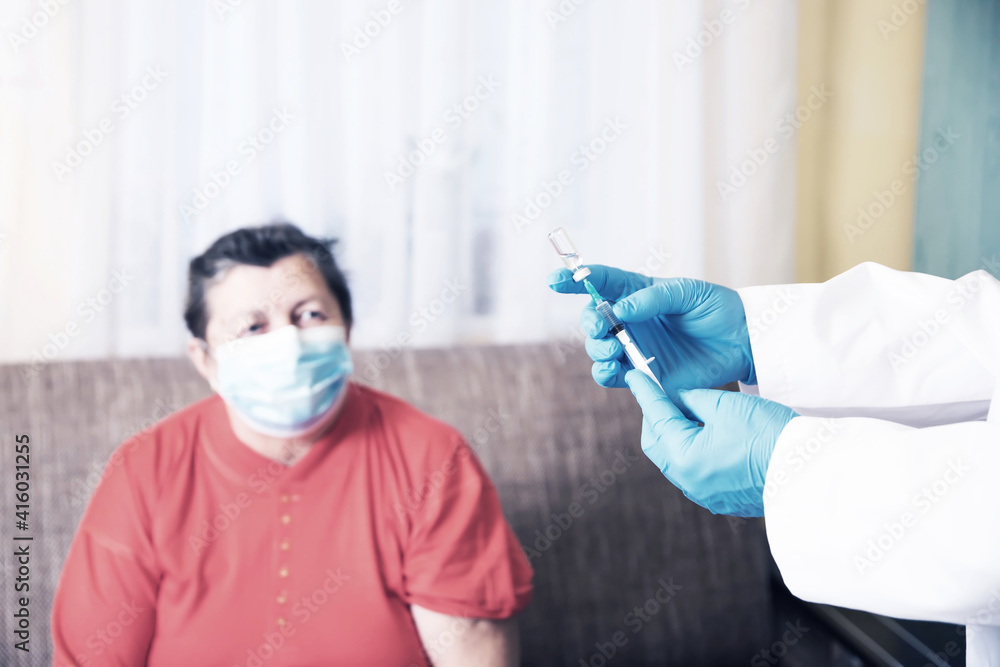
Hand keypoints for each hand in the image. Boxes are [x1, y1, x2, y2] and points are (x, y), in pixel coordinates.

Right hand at [547, 265, 755, 395]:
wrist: (741, 343)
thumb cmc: (717, 309)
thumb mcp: (687, 292)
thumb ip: (652, 299)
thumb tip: (620, 309)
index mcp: (637, 293)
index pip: (599, 283)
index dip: (574, 280)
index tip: (555, 280)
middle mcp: (630, 320)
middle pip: (593, 319)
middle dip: (589, 322)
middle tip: (602, 327)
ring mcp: (634, 348)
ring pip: (597, 348)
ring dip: (596, 349)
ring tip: (613, 349)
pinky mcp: (642, 374)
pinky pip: (611, 376)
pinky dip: (604, 373)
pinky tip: (614, 368)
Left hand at [625, 370, 797, 516]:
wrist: (810, 470)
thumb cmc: (769, 434)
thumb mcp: (725, 406)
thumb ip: (693, 399)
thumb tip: (680, 399)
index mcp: (683, 458)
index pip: (656, 418)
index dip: (646, 392)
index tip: (635, 376)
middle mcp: (689, 481)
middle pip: (658, 444)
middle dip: (657, 418)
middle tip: (664, 395)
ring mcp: (706, 494)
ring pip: (676, 460)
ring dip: (676, 436)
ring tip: (688, 413)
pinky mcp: (723, 499)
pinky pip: (696, 472)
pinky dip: (694, 452)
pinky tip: (707, 437)